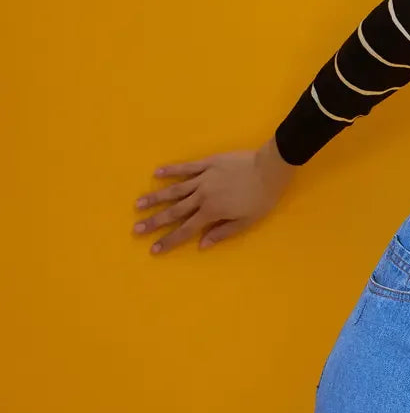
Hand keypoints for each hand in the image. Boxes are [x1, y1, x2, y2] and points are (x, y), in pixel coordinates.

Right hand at [131, 137, 297, 255]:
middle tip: (136, 229)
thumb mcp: (246, 221)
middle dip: (154, 221)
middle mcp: (202, 196)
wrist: (269, 168)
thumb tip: (201, 245)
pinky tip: (157, 173)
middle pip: (174, 211)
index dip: (169, 240)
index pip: (186, 230)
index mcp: (211, 212)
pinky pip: (186, 167)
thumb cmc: (261, 198)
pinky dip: (171, 170)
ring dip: (156, 197)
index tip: (153, 250)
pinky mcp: (208, 163)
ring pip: (175, 189)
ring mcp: (203, 178)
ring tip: (138, 203)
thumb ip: (223, 232)